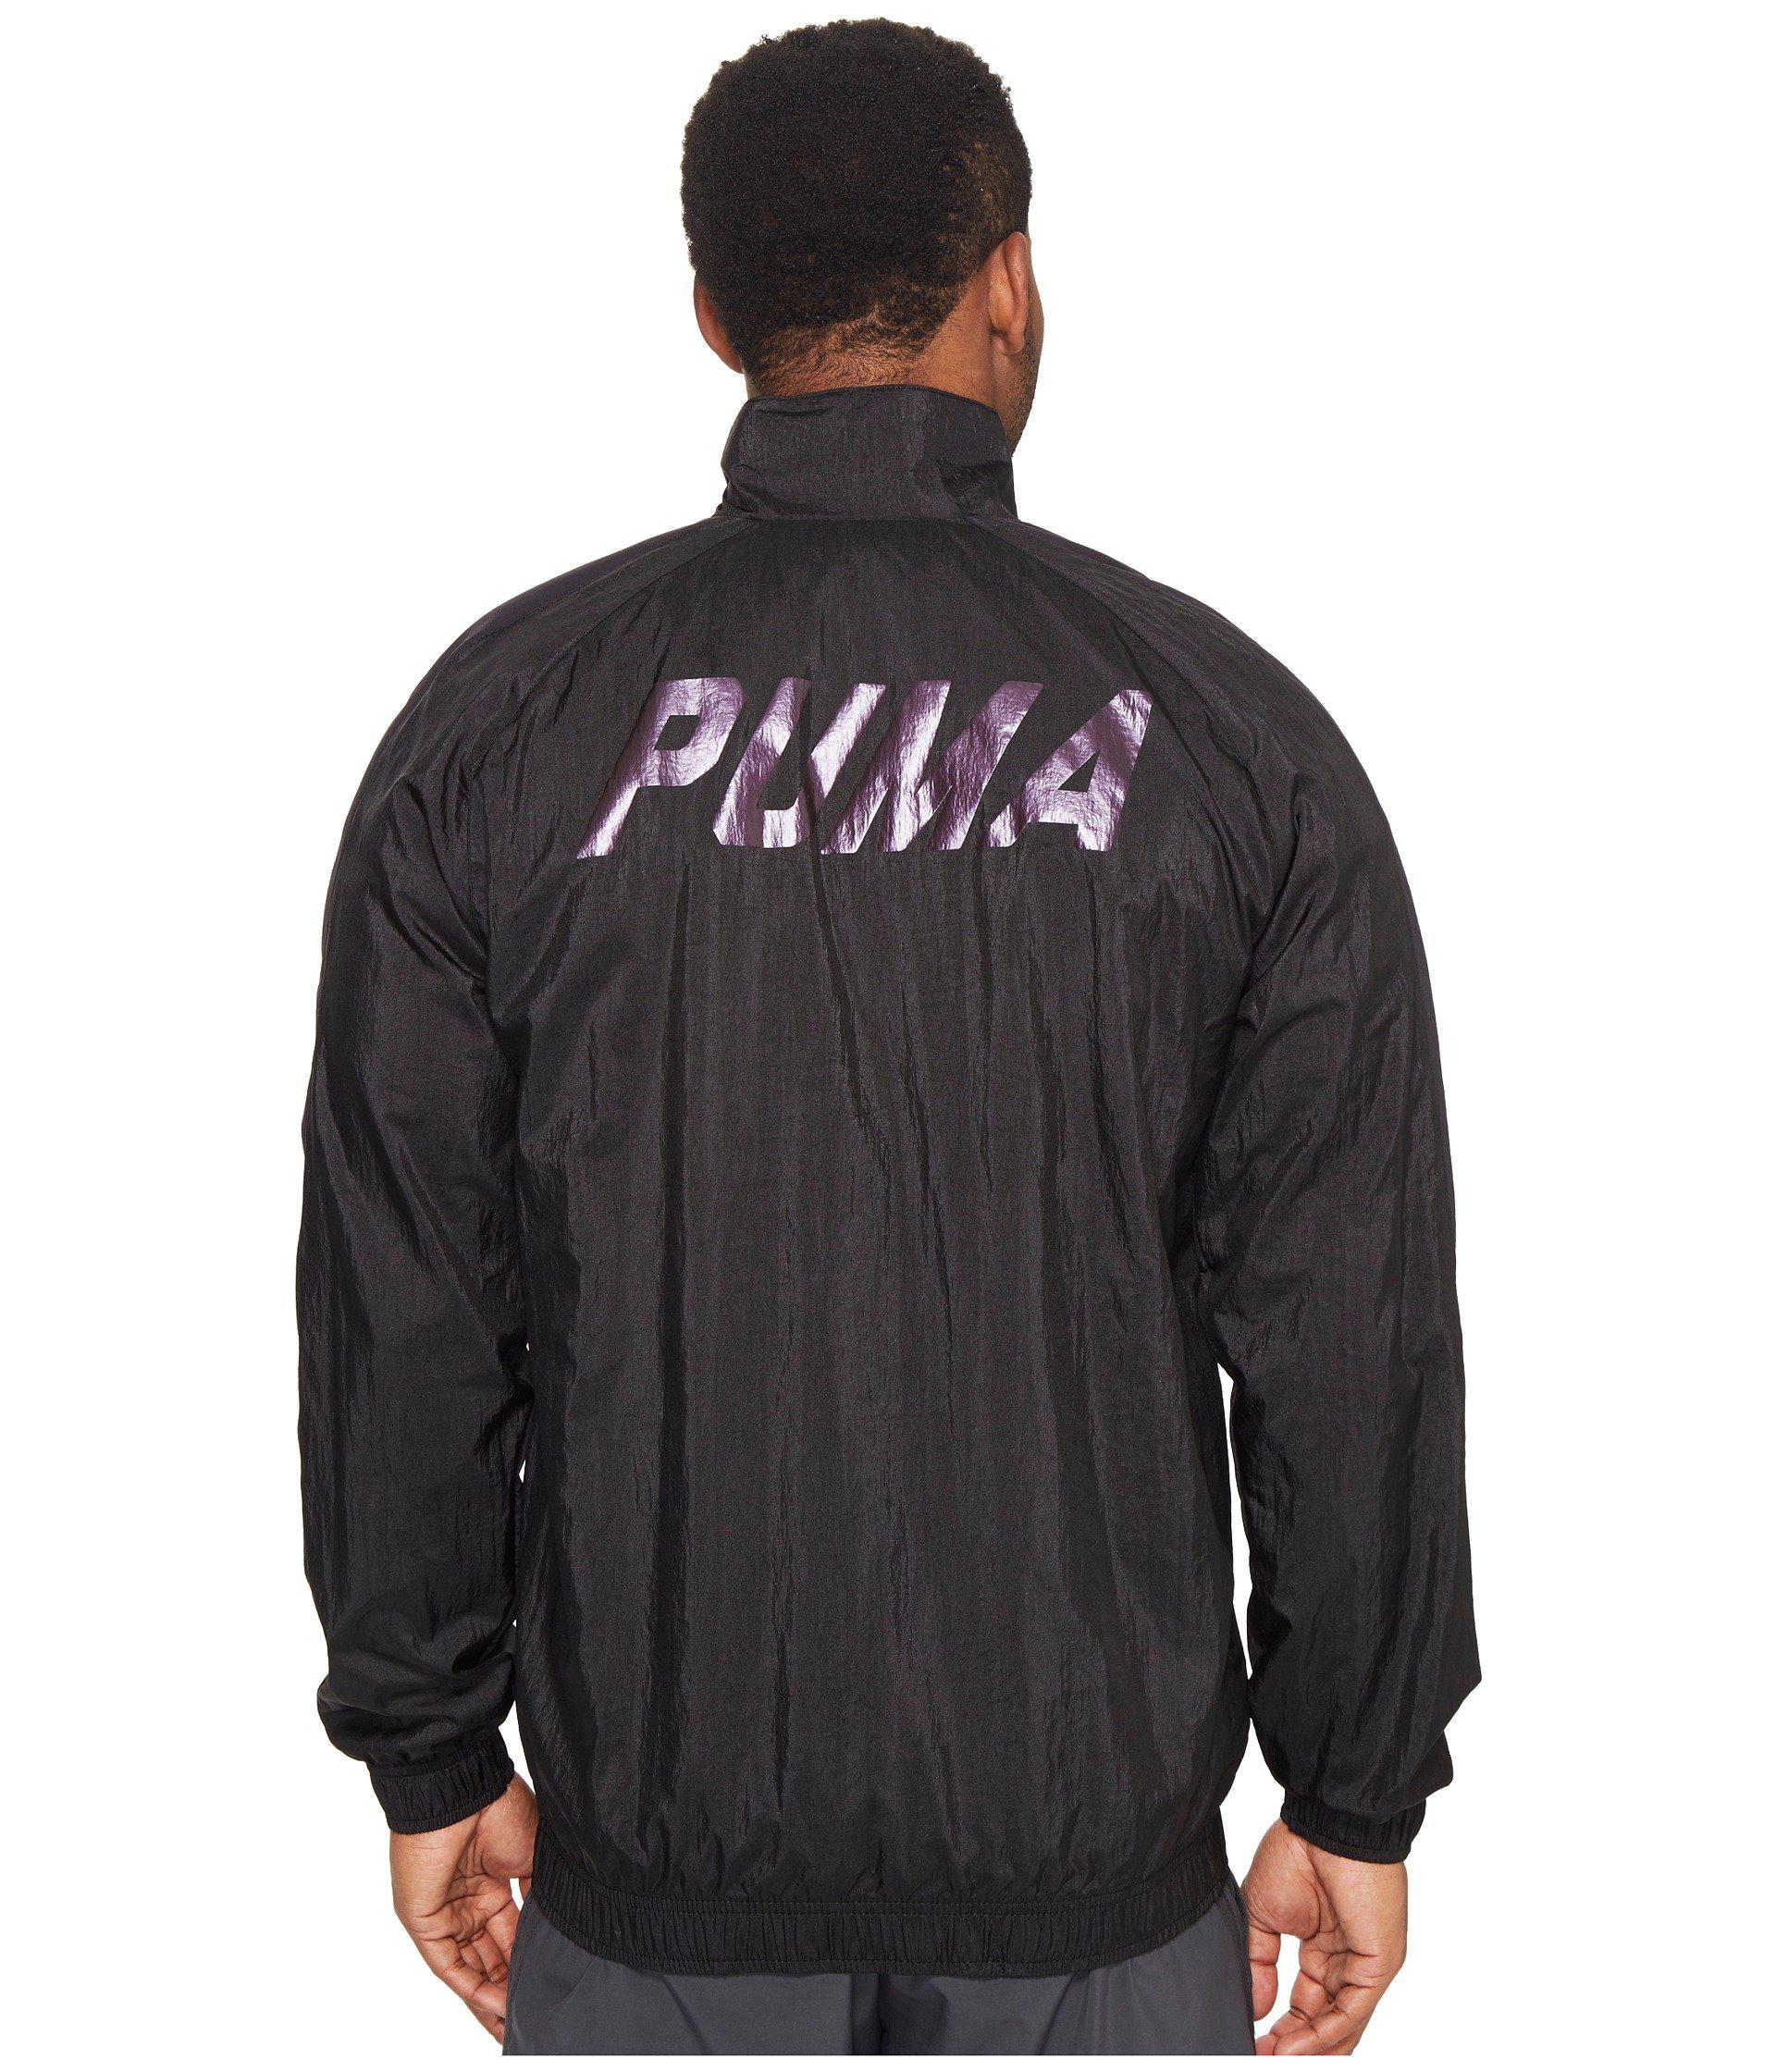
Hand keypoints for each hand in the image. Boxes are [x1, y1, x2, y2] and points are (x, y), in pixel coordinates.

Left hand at [390, 1776, 537, 2042]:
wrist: (464, 1788)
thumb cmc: (501, 1809)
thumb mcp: (535, 1858)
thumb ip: (541, 1899)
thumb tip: (559, 1936)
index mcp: (494, 1882)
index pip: (512, 1935)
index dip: (530, 1963)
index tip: (552, 1987)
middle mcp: (469, 1902)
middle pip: (491, 1957)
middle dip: (512, 1989)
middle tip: (535, 2019)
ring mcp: (445, 1913)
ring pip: (471, 1967)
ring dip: (492, 1998)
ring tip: (515, 2026)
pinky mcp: (424, 1921)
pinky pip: (449, 1964)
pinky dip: (473, 1987)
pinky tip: (497, 2006)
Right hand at [1241, 1821, 1406, 2054]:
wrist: (1324, 1823)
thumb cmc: (1297, 1852)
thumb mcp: (1263, 1914)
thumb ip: (1260, 1962)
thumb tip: (1254, 2006)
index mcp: (1324, 1948)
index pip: (1306, 2004)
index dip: (1282, 2029)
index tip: (1254, 2043)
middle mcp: (1347, 1962)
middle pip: (1324, 2022)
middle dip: (1293, 2045)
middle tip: (1263, 2058)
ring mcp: (1365, 1965)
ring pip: (1341, 2024)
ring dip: (1308, 2048)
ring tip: (1275, 2059)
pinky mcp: (1378, 1963)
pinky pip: (1352, 2010)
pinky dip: (1324, 2033)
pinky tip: (1294, 2046)